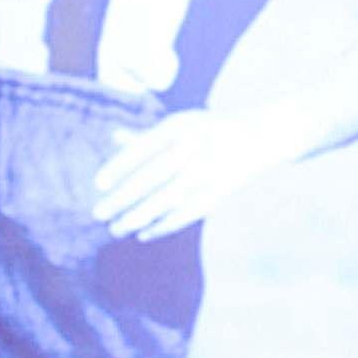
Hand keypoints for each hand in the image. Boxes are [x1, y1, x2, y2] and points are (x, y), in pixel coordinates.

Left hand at [91, 109, 284, 242]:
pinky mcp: (218, 193)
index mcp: (183, 127)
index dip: (120, 167)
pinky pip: (187, 214)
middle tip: (98, 213)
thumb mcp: (182, 124)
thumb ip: (148, 135)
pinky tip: (143, 234)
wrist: (258, 138)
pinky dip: (163, 226)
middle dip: (123, 197)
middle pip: (153, 176)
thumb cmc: (209, 130)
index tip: (99, 184)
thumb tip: (114, 136)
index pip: (145, 149)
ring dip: (139, 217)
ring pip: (169, 199)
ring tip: (115, 229)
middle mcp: (195, 148)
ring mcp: (209, 171)